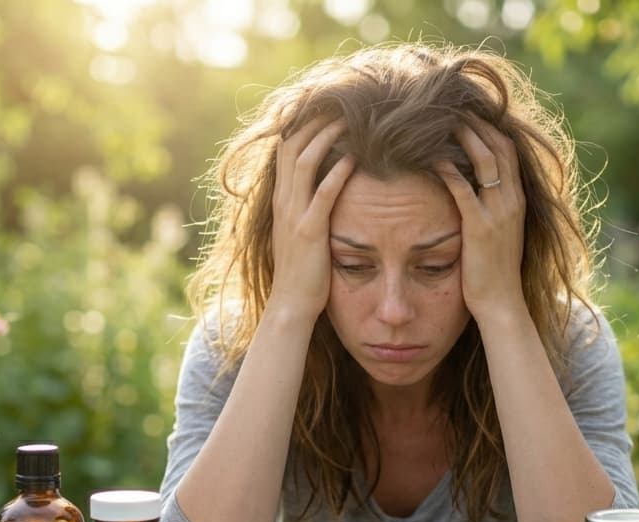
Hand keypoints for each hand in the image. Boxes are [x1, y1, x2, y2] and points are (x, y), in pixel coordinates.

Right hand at [267, 118, 355, 324]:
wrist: (290, 306)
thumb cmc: (302, 272)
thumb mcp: (299, 231)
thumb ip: (307, 207)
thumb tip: (326, 188)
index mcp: (281, 198)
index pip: (287, 147)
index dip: (303, 122)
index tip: (325, 104)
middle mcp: (283, 200)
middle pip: (294, 143)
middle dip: (315, 118)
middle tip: (341, 99)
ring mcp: (294, 214)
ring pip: (306, 161)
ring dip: (328, 135)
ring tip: (351, 117)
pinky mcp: (310, 230)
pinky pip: (324, 193)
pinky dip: (339, 172)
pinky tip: (357, 156)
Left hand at [435, 120, 527, 325]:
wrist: (501, 303)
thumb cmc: (494, 272)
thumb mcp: (498, 233)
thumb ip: (490, 209)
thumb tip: (472, 191)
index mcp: (517, 199)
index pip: (507, 149)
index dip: (490, 126)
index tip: (469, 110)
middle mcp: (511, 201)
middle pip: (498, 146)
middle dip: (477, 122)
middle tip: (452, 104)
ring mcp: (498, 213)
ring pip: (485, 161)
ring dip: (464, 136)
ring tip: (443, 119)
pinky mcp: (479, 227)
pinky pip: (464, 190)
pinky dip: (449, 170)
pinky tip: (433, 157)